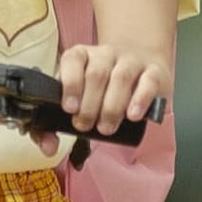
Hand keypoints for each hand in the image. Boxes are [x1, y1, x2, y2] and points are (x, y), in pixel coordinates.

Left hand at [46, 40, 170, 141]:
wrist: (139, 63)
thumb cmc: (102, 88)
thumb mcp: (77, 98)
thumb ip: (55, 123)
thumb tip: (47, 146)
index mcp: (83, 56)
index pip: (73, 59)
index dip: (70, 83)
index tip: (69, 108)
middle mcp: (106, 54)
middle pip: (97, 74)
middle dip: (89, 105)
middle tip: (85, 126)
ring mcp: (132, 61)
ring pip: (122, 77)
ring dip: (112, 107)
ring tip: (106, 128)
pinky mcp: (154, 72)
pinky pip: (148, 82)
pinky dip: (139, 100)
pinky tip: (132, 115)